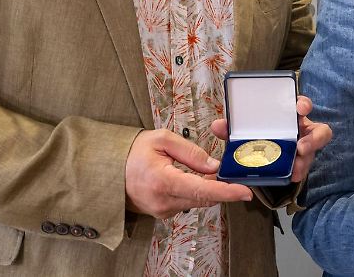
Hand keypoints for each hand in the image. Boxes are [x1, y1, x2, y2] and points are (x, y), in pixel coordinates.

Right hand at [125, 129, 252, 218]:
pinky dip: (194, 192)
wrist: (108, 170)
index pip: (202, 190)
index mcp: (163, 181)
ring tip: (199, 169)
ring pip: (198, 201)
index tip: (244, 192)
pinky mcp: (163, 213)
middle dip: (221, 186)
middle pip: (205, 198)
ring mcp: (162, 210)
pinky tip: (188, 178)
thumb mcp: (162, 140)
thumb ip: (191, 152)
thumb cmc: (133, 153)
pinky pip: (187, 202)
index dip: (227, 192)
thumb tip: (213, 166)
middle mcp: (163, 201)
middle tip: (229, 171)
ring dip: (206, 188)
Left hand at [211, 95, 331, 182]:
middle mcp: (302, 130)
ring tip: (295, 170)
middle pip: (319, 131)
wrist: (260, 154)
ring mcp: (304, 148)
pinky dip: (297, 172)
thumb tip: (218, 126)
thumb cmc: (259, 134)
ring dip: (305, 161)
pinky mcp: (301, 163)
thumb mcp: (245, 129)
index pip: (302, 104)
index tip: (299, 108)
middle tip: (301, 148)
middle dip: (313, 139)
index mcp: (290, 115)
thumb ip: (232, 127)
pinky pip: (304, 168)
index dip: (304, 104)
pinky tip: (290, 178)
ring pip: (313, 153)